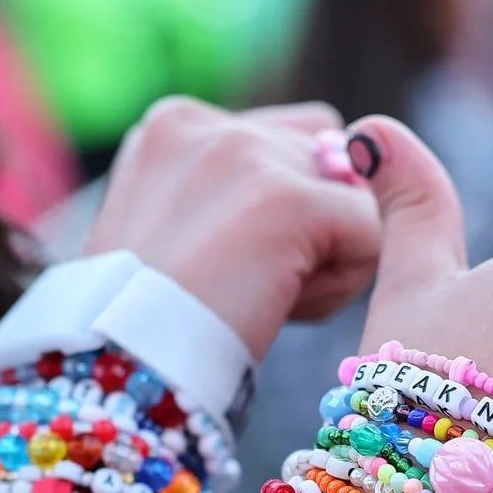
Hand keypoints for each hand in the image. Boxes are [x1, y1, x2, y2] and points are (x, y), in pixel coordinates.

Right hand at [84, 97, 380, 362]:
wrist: (123, 367)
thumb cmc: (148, 324)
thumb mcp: (173, 231)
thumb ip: (232, 195)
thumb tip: (341, 167)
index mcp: (174, 125)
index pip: (286, 140)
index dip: (280, 211)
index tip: (225, 263)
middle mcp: (211, 125)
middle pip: (328, 158)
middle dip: (312, 225)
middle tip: (251, 286)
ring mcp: (249, 155)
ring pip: (355, 197)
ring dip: (330, 255)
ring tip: (267, 297)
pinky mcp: (291, 200)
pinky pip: (369, 237)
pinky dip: (340, 286)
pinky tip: (286, 311)